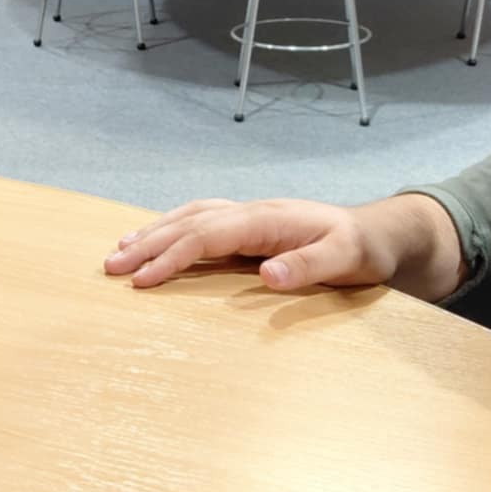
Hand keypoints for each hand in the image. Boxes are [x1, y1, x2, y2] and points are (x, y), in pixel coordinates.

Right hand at [103, 193, 464, 300]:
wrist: (380, 232)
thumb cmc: (363, 248)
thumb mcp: (348, 259)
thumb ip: (309, 266)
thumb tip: (268, 275)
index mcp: (268, 219)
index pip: (208, 234)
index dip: (172, 255)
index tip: (142, 279)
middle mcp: (252, 211)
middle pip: (189, 221)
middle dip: (148, 242)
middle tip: (110, 266)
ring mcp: (250, 216)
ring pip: (190, 216)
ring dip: (153, 232)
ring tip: (119, 251)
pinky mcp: (250, 225)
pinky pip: (201, 221)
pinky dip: (172, 228)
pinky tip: (155, 238)